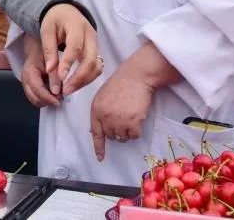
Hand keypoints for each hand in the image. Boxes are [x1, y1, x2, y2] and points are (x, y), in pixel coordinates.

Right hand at [20, 35, 59, 107]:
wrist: (37, 47)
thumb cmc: (45, 51)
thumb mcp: (52, 60)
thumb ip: (55, 76)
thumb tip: (57, 92)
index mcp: (29, 71)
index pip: (37, 89)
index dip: (48, 97)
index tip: (59, 101)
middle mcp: (25, 79)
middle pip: (34, 98)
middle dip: (47, 101)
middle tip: (60, 99)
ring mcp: (26, 84)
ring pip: (34, 100)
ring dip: (46, 101)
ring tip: (58, 97)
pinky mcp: (29, 86)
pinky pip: (36, 97)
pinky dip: (44, 99)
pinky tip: (53, 95)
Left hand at [40, 3, 100, 95]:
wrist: (66, 10)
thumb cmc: (54, 19)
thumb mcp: (46, 30)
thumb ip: (49, 49)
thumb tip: (50, 70)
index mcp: (77, 26)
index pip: (75, 47)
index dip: (68, 63)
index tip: (60, 78)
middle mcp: (90, 35)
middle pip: (91, 60)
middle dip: (79, 77)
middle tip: (65, 90)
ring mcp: (96, 43)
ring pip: (97, 66)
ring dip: (85, 80)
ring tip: (69, 90)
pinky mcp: (96, 50)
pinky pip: (96, 67)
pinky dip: (88, 78)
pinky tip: (76, 84)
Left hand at [89, 42, 179, 161]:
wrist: (136, 76)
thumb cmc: (121, 83)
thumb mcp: (103, 96)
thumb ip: (100, 111)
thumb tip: (101, 129)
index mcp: (96, 109)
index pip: (96, 133)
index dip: (99, 147)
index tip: (100, 158)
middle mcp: (105, 117)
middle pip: (111, 136)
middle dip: (117, 131)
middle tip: (124, 119)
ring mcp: (119, 120)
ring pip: (123, 137)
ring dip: (127, 131)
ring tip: (131, 116)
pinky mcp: (133, 122)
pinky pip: (134, 136)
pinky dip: (137, 131)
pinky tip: (138, 119)